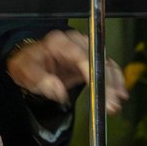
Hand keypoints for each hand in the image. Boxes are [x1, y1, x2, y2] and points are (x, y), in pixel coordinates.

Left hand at [5, 29, 127, 114]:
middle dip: (106, 82)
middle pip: (96, 59)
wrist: (29, 62)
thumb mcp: (27, 72)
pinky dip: (114, 79)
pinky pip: (106, 67)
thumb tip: (59, 92)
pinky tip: (119, 93)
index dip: (92, 72)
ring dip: (113, 83)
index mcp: (59, 42)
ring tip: (115, 103)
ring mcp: (84, 49)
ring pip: (105, 63)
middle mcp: (75, 42)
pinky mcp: (89, 59)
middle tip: (111, 103)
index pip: (80, 55)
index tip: (98, 89)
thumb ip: (42, 82)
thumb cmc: (28, 65)